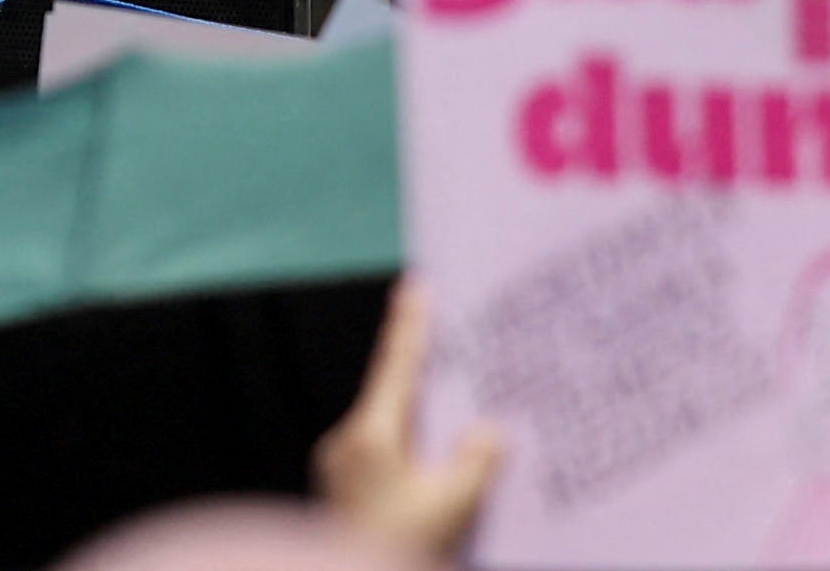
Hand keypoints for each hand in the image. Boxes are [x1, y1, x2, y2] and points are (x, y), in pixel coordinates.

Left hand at [313, 277, 499, 563]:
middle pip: (394, 399)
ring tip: (457, 416)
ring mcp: (340, 469)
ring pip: (390, 431)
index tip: (415, 285)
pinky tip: (437, 465)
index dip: (411, 326)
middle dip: (425, 379)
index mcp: (369, 437)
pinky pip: (384, 458)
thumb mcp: (453, 507)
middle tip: (449, 349)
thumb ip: (475, 462)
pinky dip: (411, 453)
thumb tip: (489, 433)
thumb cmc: (401, 545)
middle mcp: (347, 445)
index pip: (397, 368)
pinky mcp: (344, 490)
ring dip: (421, 423)